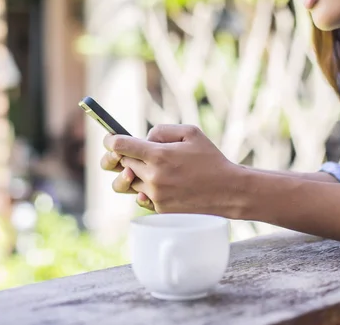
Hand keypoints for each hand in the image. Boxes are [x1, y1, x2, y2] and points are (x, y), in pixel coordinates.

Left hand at [104, 124, 240, 217]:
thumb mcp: (190, 133)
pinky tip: (163, 184)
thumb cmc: (210, 159)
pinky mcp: (159, 210)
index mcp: (158, 155)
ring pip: (129, 182)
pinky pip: (141, 197)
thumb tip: (143, 138)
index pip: (120, 146)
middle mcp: (152, 177)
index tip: (111, 139)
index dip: (110, 140)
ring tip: (152, 170)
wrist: (229, 191)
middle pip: (122, 163)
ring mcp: (155, 196)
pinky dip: (147, 189)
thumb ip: (162, 131)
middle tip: (140, 153)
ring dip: (135, 174)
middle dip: (127, 156)